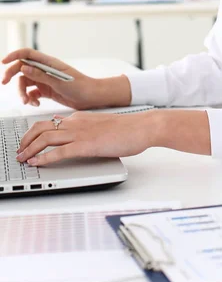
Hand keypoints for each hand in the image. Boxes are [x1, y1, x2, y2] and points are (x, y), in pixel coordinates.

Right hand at [2, 48, 100, 109]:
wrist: (91, 97)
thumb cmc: (80, 86)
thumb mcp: (58, 81)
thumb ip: (40, 75)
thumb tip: (24, 67)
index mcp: (48, 63)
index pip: (27, 54)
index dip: (14, 55)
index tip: (3, 62)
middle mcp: (45, 70)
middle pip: (22, 69)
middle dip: (12, 75)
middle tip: (4, 83)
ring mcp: (45, 80)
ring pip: (25, 84)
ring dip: (22, 93)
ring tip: (27, 102)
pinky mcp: (46, 91)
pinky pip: (32, 93)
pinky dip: (31, 99)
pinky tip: (36, 104)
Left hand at [16, 110, 158, 165]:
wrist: (142, 126)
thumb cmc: (127, 128)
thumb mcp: (101, 125)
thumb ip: (85, 128)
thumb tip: (72, 134)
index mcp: (79, 117)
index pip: (49, 122)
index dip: (33, 133)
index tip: (26, 142)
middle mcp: (76, 123)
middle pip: (41, 128)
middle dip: (26, 140)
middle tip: (19, 151)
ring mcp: (81, 133)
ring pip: (46, 138)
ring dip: (30, 150)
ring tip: (22, 159)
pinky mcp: (87, 145)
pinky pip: (60, 151)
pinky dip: (45, 158)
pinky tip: (38, 164)